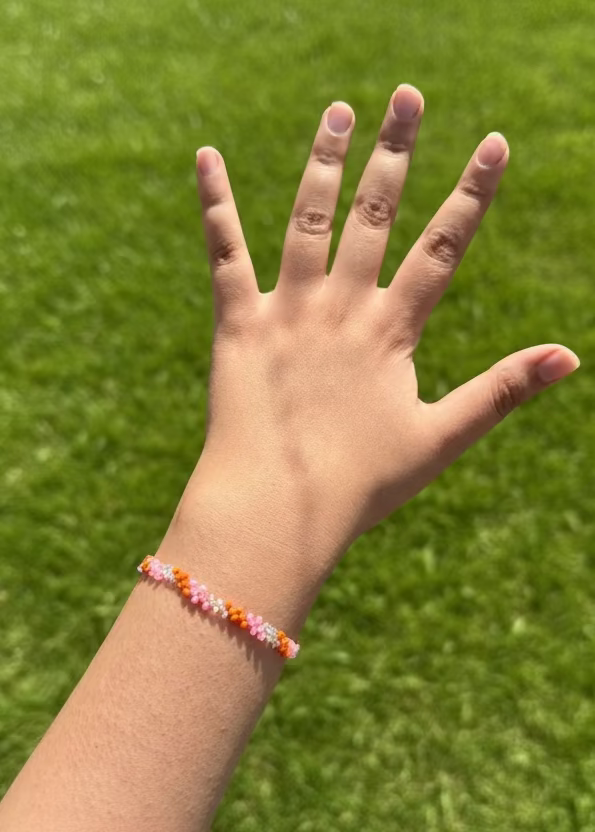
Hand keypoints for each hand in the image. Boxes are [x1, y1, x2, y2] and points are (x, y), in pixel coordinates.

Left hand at [172, 84, 578, 589]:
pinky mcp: (238, 324)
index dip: (472, 194)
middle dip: (396, 152)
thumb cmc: (360, 484)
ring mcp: (287, 310)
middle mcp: (341, 307)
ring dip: (325, 161)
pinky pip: (224, 253)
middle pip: (375, 214)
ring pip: (308, 219)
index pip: (442, 248)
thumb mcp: (440, 439)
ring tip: (339, 111)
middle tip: (406, 97)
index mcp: (391, 331)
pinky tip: (204, 156)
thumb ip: (501, 391)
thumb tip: (569, 356)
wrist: (277, 508)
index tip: (494, 143)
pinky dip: (214, 203)